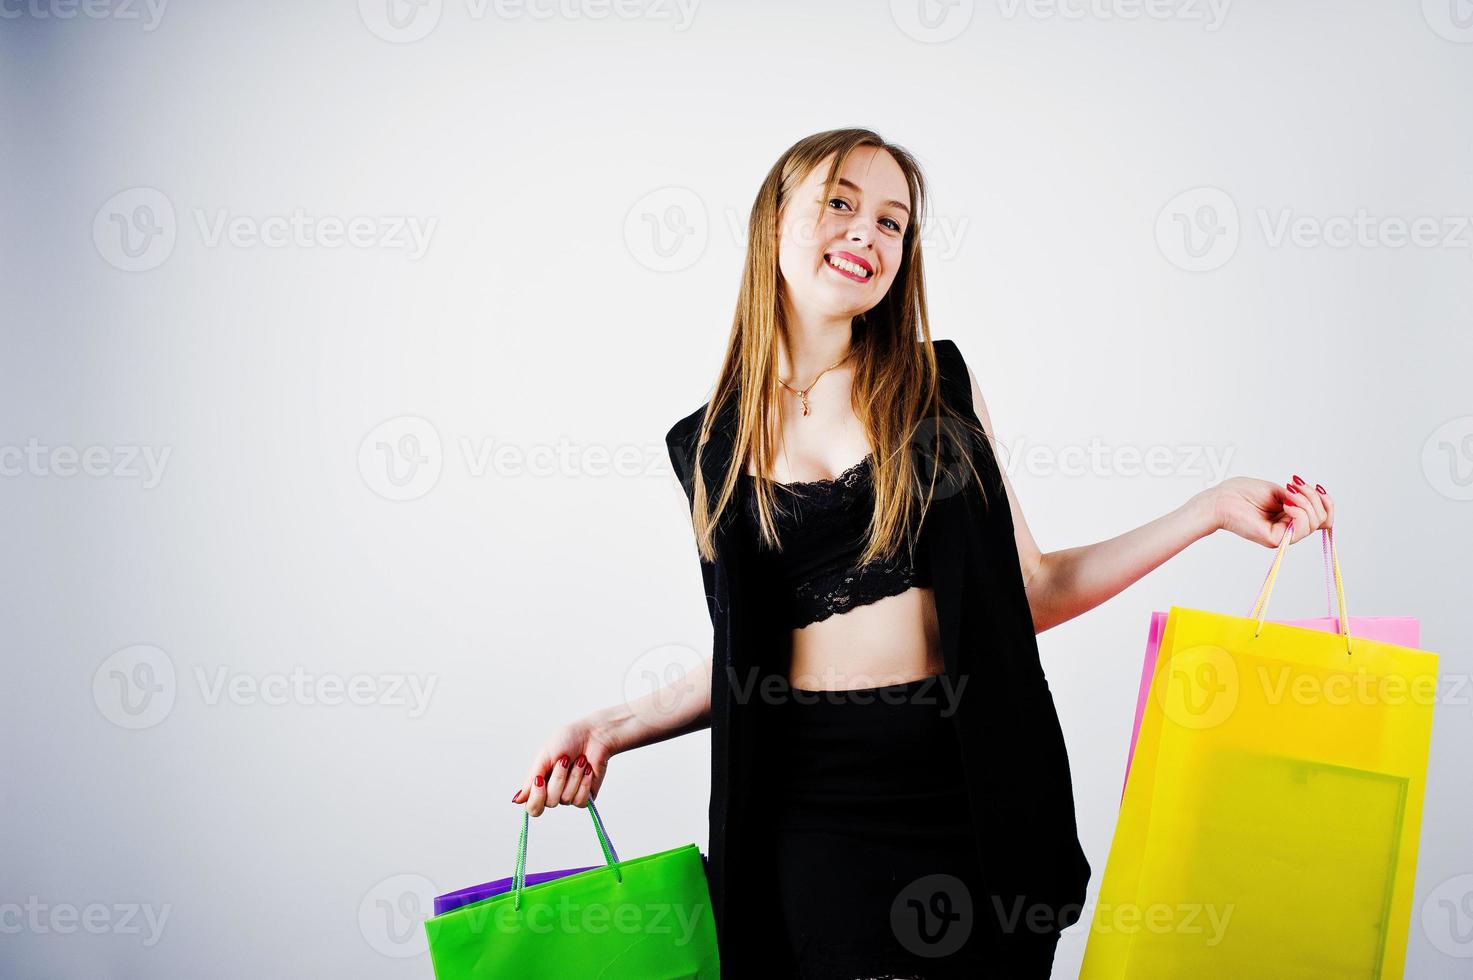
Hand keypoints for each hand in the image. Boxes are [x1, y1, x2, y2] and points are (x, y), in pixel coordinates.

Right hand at [510, 718, 614, 816]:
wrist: (593, 734)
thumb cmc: (567, 740)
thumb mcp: (544, 756)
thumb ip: (531, 779)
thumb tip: (516, 800)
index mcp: (540, 783)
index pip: (532, 807)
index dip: (536, 797)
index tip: (540, 779)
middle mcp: (554, 792)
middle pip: (550, 802)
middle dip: (558, 779)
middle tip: (565, 760)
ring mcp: (570, 795)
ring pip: (567, 799)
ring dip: (574, 776)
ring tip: (580, 760)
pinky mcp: (587, 796)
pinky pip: (581, 800)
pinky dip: (584, 782)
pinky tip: (588, 769)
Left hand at [1204, 475, 1333, 547]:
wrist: (1220, 499)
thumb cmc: (1242, 492)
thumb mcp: (1280, 490)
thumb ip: (1300, 497)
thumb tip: (1321, 498)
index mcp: (1289, 517)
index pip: (1322, 517)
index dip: (1326, 502)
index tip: (1317, 486)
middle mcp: (1288, 529)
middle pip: (1321, 519)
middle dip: (1313, 498)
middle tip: (1294, 486)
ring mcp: (1282, 536)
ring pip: (1314, 523)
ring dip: (1306, 503)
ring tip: (1288, 494)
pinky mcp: (1275, 540)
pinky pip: (1301, 529)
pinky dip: (1299, 512)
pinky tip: (1286, 503)